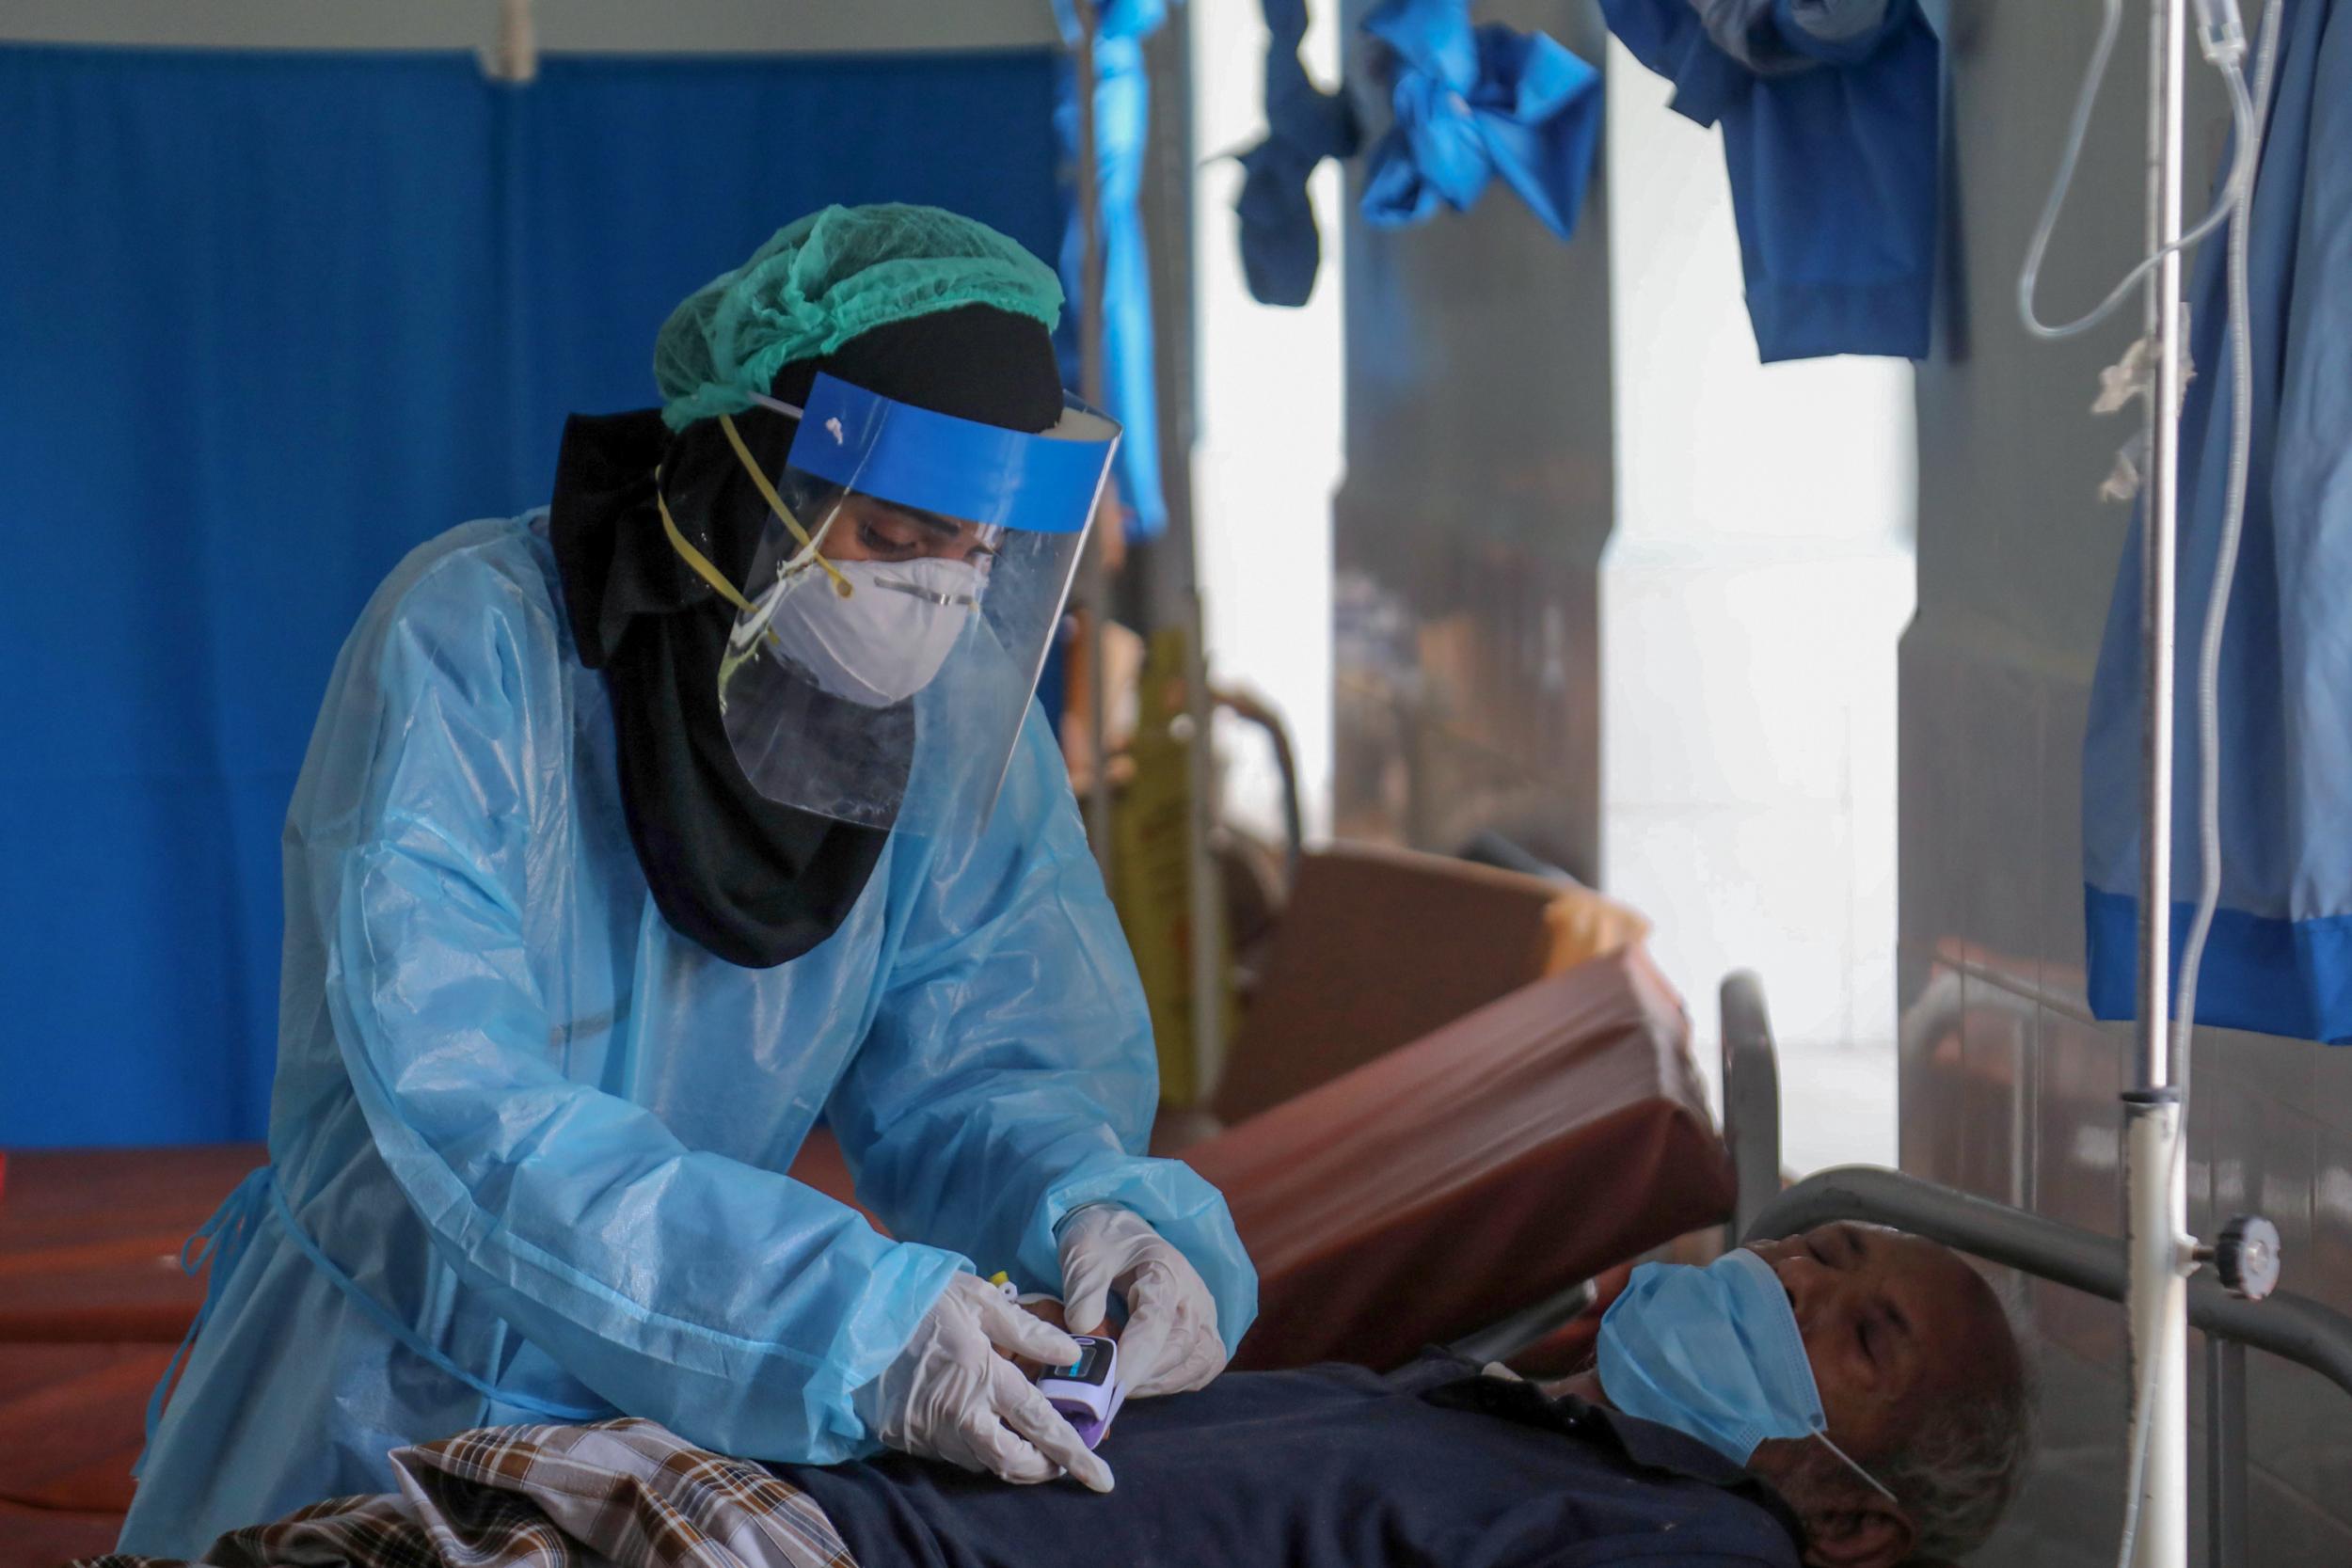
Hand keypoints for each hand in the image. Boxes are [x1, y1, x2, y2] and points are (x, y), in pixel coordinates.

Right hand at [856, 1272, 1114, 1491]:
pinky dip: (979, 1446)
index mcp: (982, 1375)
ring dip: (1013, 1457)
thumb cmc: (920, 1298)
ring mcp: (928, 1430)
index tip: (1101, 1478)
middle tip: (1066, 1459)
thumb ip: (1029, 1330)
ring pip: (984, 1462)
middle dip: (1045, 1468)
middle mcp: (958, 1413)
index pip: (1040, 1423)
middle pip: (1013, 1461)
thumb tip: (1071, 1353)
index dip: (1074, 1453)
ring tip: (1031, 1437)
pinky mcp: (905, 1437)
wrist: (849, 1313)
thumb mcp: (980, 1299)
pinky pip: (954, 1453)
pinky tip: (985, 1422)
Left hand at [1057, 1205, 1226, 1397]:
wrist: (1119, 1232)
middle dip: (1145, 1375)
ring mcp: (1203, 1314)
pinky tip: (1143, 1383)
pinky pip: (1201, 1367)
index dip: (1136, 1356)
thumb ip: (1084, 1290)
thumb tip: (1085, 1333)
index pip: (1157, 1320)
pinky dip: (1175, 1381)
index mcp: (1166, 1269)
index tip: (1112, 1382)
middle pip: (1182, 1346)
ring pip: (1198, 1362)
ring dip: (1161, 1383)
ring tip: (1122, 1387)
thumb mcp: (1083, 1253)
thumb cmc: (1103, 1241)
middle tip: (1106, 1390)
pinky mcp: (1202, 1332)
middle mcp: (1194, 1294)